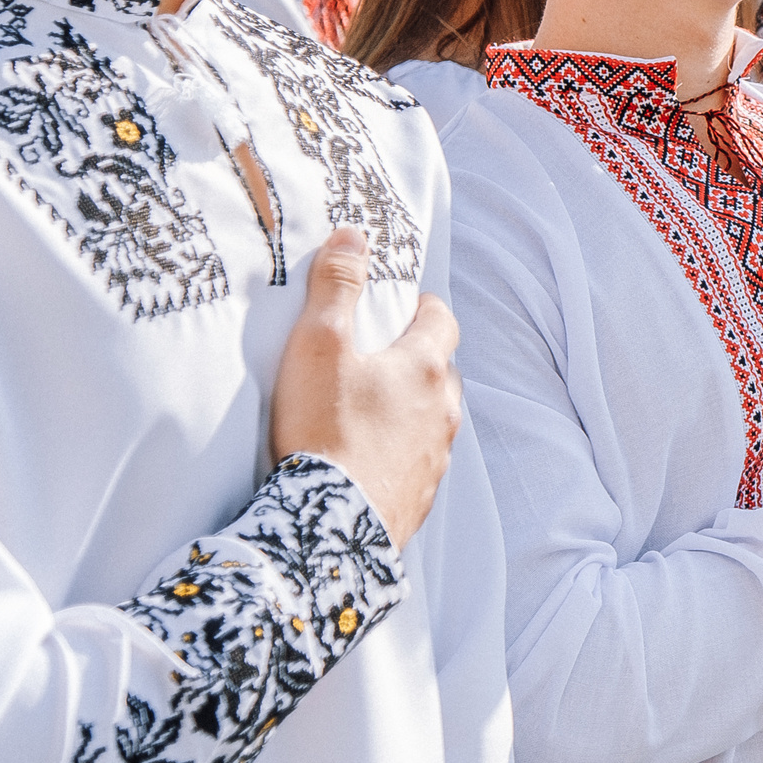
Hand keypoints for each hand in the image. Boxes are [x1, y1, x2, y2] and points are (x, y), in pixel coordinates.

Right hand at [271, 228, 460, 547]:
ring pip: (433, 418)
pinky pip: (418, 461)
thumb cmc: (323, 429)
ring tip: (369, 408)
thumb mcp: (318, 344)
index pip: (442, 321)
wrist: (329, 524)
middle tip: (378, 356)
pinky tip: (368, 457)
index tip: (400, 306)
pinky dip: (400, 451)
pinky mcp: (420, 495)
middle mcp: (443, 411)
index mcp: (427, 367)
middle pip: (441, 370)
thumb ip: (336, 288)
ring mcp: (437, 456)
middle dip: (416, 358)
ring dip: (411, 407)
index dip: (422, 308)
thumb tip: (353, 238)